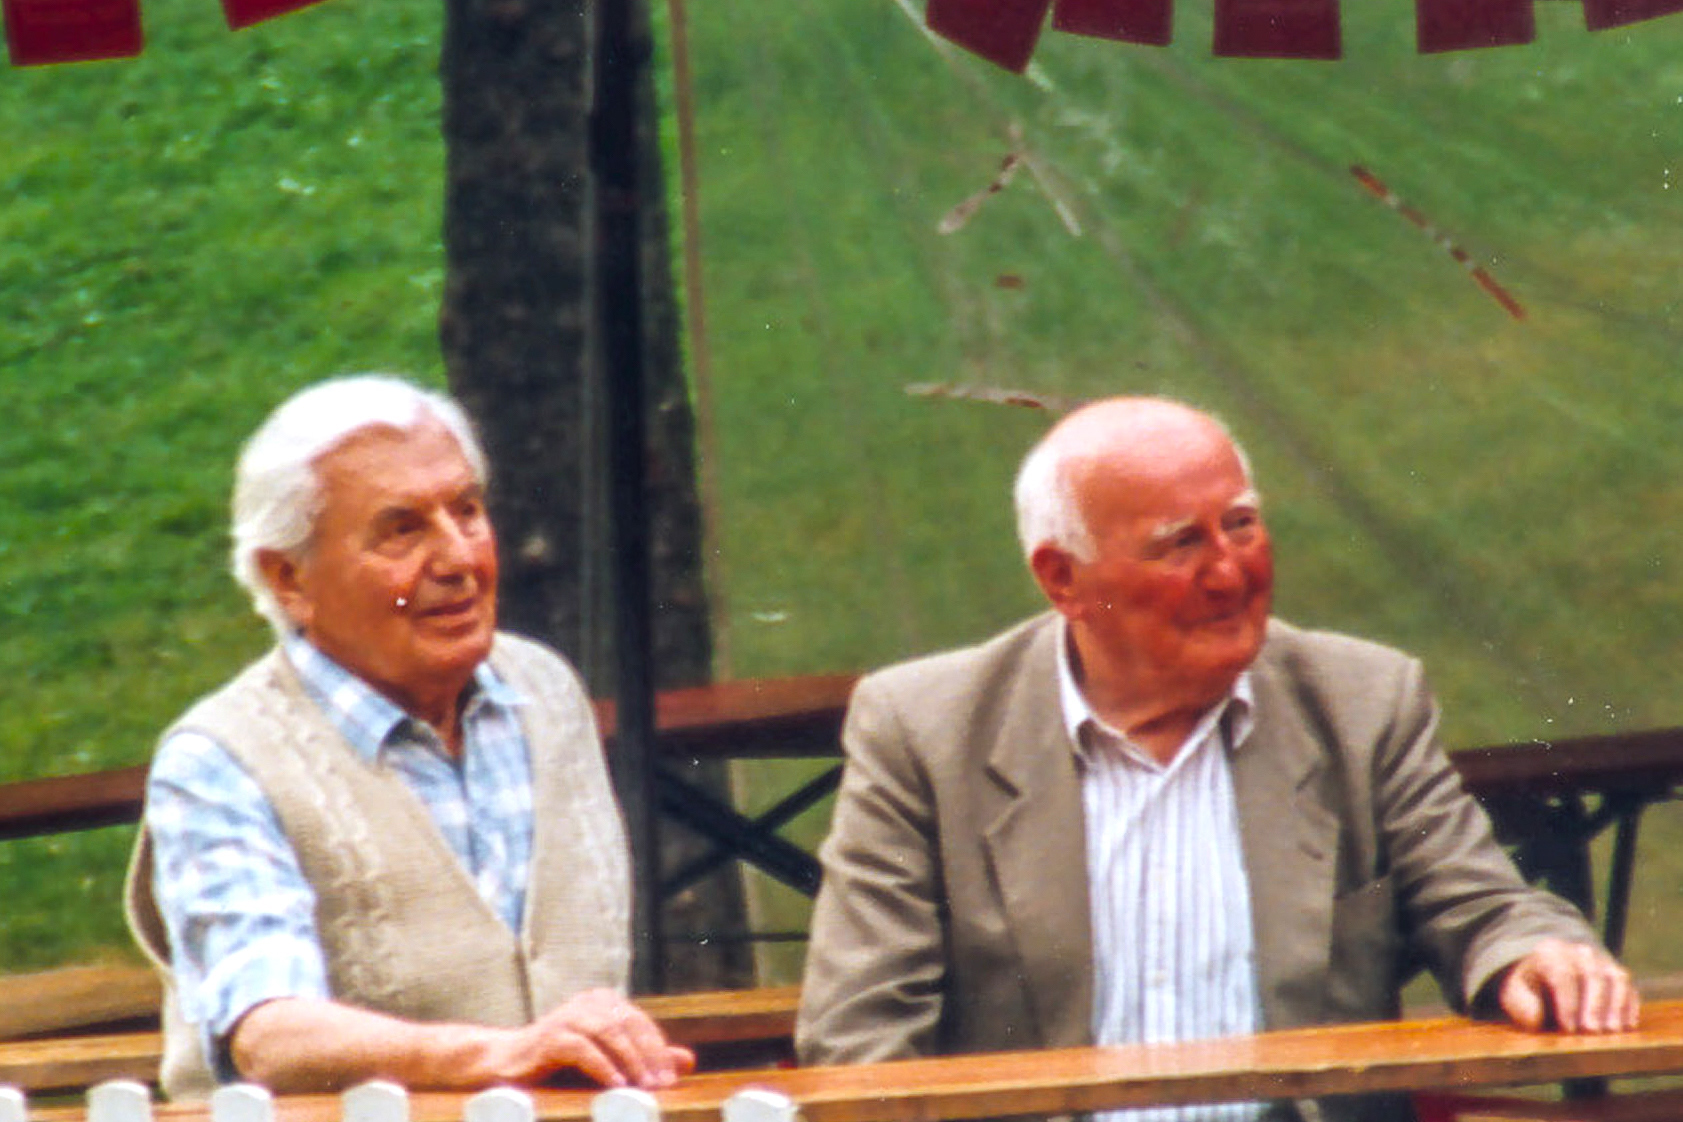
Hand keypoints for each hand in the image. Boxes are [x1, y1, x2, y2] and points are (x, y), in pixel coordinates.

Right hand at [504, 989, 695, 1088]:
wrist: (505, 1065)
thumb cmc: (561, 1064)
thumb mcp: (609, 1061)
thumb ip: (646, 1059)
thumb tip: (689, 1061)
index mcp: (604, 1001)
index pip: (640, 1023)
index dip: (659, 1050)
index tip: (672, 1079)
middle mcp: (588, 1002)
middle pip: (629, 1025)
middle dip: (649, 1057)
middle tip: (663, 1086)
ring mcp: (568, 1015)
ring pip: (609, 1032)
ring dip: (631, 1061)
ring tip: (644, 1087)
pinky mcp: (550, 1036)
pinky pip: (582, 1048)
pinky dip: (602, 1066)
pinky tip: (616, 1084)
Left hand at [1497, 938, 1638, 1033]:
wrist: (1545, 969)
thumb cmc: (1529, 987)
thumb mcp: (1515, 993)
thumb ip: (1522, 1005)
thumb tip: (1537, 1019)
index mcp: (1549, 952)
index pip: (1561, 975)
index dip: (1566, 1003)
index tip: (1568, 1029)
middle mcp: (1578, 952)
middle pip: (1591, 975)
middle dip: (1593, 1004)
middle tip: (1593, 1031)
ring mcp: (1601, 960)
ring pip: (1615, 978)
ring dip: (1616, 1005)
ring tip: (1612, 1030)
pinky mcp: (1616, 973)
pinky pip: (1628, 986)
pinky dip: (1629, 1004)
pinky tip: (1627, 1025)